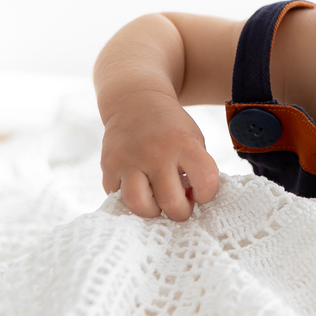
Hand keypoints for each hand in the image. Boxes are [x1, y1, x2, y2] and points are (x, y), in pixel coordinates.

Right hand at [99, 90, 219, 220]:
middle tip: (180, 205)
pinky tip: (140, 190)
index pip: (205, 180)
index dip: (207, 194)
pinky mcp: (108, 166)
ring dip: (152, 212)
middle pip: (170, 202)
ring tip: (158, 203)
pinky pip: (117, 198)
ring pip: (138, 205)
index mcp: (184, 144)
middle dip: (180, 213)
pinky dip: (129, 201)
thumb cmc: (172, 129)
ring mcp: (129, 160)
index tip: (200, 193)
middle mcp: (156, 152)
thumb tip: (194, 203)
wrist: (135, 102)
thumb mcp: (193, 140)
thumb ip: (196, 169)